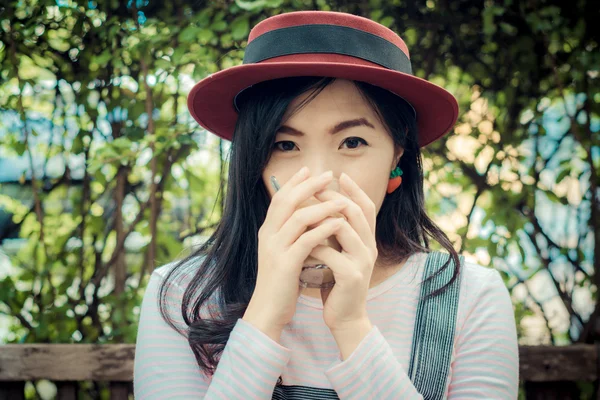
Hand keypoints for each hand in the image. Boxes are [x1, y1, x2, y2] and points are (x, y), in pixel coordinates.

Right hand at [244, 167, 349, 338]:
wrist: (268, 310)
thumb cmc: (280, 283)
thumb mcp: (282, 253)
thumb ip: (290, 235)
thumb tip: (304, 218)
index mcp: (267, 231)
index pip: (279, 199)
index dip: (294, 183)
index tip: (310, 170)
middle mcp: (268, 236)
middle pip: (286, 201)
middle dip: (308, 186)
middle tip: (327, 175)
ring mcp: (275, 249)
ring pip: (298, 218)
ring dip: (321, 206)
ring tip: (341, 199)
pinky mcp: (285, 264)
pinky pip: (306, 240)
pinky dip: (323, 230)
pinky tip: (338, 224)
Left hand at [310, 172, 377, 331]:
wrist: (345, 318)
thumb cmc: (337, 282)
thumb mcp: (340, 253)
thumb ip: (336, 233)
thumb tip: (320, 205)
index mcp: (368, 240)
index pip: (366, 207)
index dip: (355, 189)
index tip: (339, 174)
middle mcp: (370, 248)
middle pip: (355, 211)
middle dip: (333, 197)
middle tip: (314, 189)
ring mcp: (362, 262)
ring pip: (343, 228)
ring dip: (321, 218)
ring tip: (303, 212)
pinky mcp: (351, 277)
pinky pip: (330, 253)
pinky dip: (314, 245)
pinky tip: (301, 242)